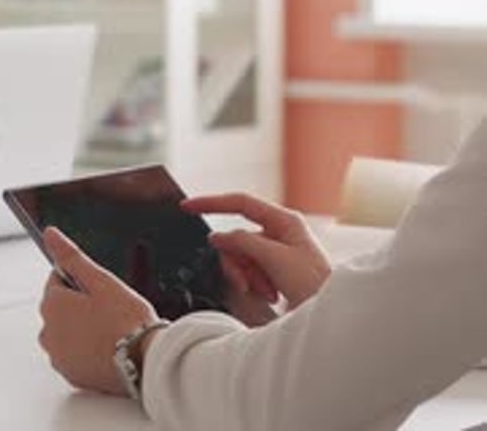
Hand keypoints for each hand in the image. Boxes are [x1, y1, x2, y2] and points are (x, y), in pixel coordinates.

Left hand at [39, 227, 157, 395]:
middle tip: (111, 306)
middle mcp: (48, 333)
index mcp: (52, 305)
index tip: (101, 287)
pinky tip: (110, 345)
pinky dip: (87, 348)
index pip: (57, 278)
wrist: (144, 361)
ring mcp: (58, 357)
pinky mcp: (71, 374)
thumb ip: (72, 256)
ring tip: (112, 327)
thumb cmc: (125, 319)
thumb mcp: (100, 279)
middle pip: (61, 306)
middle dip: (81, 303)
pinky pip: (75, 353)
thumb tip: (50, 234)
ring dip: (83, 326)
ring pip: (67, 330)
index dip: (82, 279)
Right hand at [182, 193, 330, 309]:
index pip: (240, 203)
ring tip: (267, 292)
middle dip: (239, 262)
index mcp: (284, 220)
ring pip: (241, 257)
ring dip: (248, 277)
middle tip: (249, 283)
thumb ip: (244, 244)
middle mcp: (279, 231)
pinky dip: (254, 284)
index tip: (187, 207)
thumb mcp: (276, 260)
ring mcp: (276, 250)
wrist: (334, 317)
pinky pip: (250, 271)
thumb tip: (218, 237)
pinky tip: (271, 295)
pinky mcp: (274, 269)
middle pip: (238, 238)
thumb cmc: (316, 285)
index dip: (212, 203)